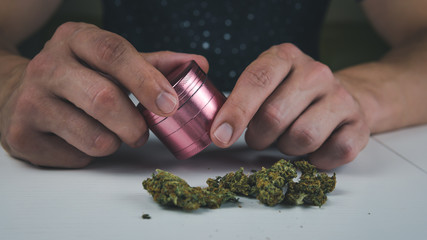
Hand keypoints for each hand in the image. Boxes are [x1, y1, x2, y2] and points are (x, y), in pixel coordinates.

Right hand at [0, 22, 207, 167]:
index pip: (114, 53)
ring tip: (110, 134)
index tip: (171, 104)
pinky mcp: (22, 134)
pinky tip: (81, 139)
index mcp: (76, 39)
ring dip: (115, 143)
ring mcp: (29, 100)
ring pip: (94, 137)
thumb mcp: (111, 61)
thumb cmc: (79, 75)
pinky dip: (90, 154)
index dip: (146, 80)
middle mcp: (47, 65)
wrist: (19, 92)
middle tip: (143, 133)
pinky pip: (76, 157)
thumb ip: (156, 64)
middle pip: (104, 99)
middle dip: (135, 124)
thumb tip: (200, 65)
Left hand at [210, 43, 369, 169]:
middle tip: (260, 136)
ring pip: (303, 137)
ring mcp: (341, 98)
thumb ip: (240, 101)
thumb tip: (219, 131)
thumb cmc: (290, 95)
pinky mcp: (359, 126)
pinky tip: (311, 149)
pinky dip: (315, 160)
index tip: (220, 135)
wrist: (340, 98)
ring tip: (288, 138)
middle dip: (259, 136)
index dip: (236, 111)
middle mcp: (316, 72)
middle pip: (275, 115)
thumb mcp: (263, 86)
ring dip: (286, 148)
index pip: (256, 81)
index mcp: (285, 57)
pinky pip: (332, 153)